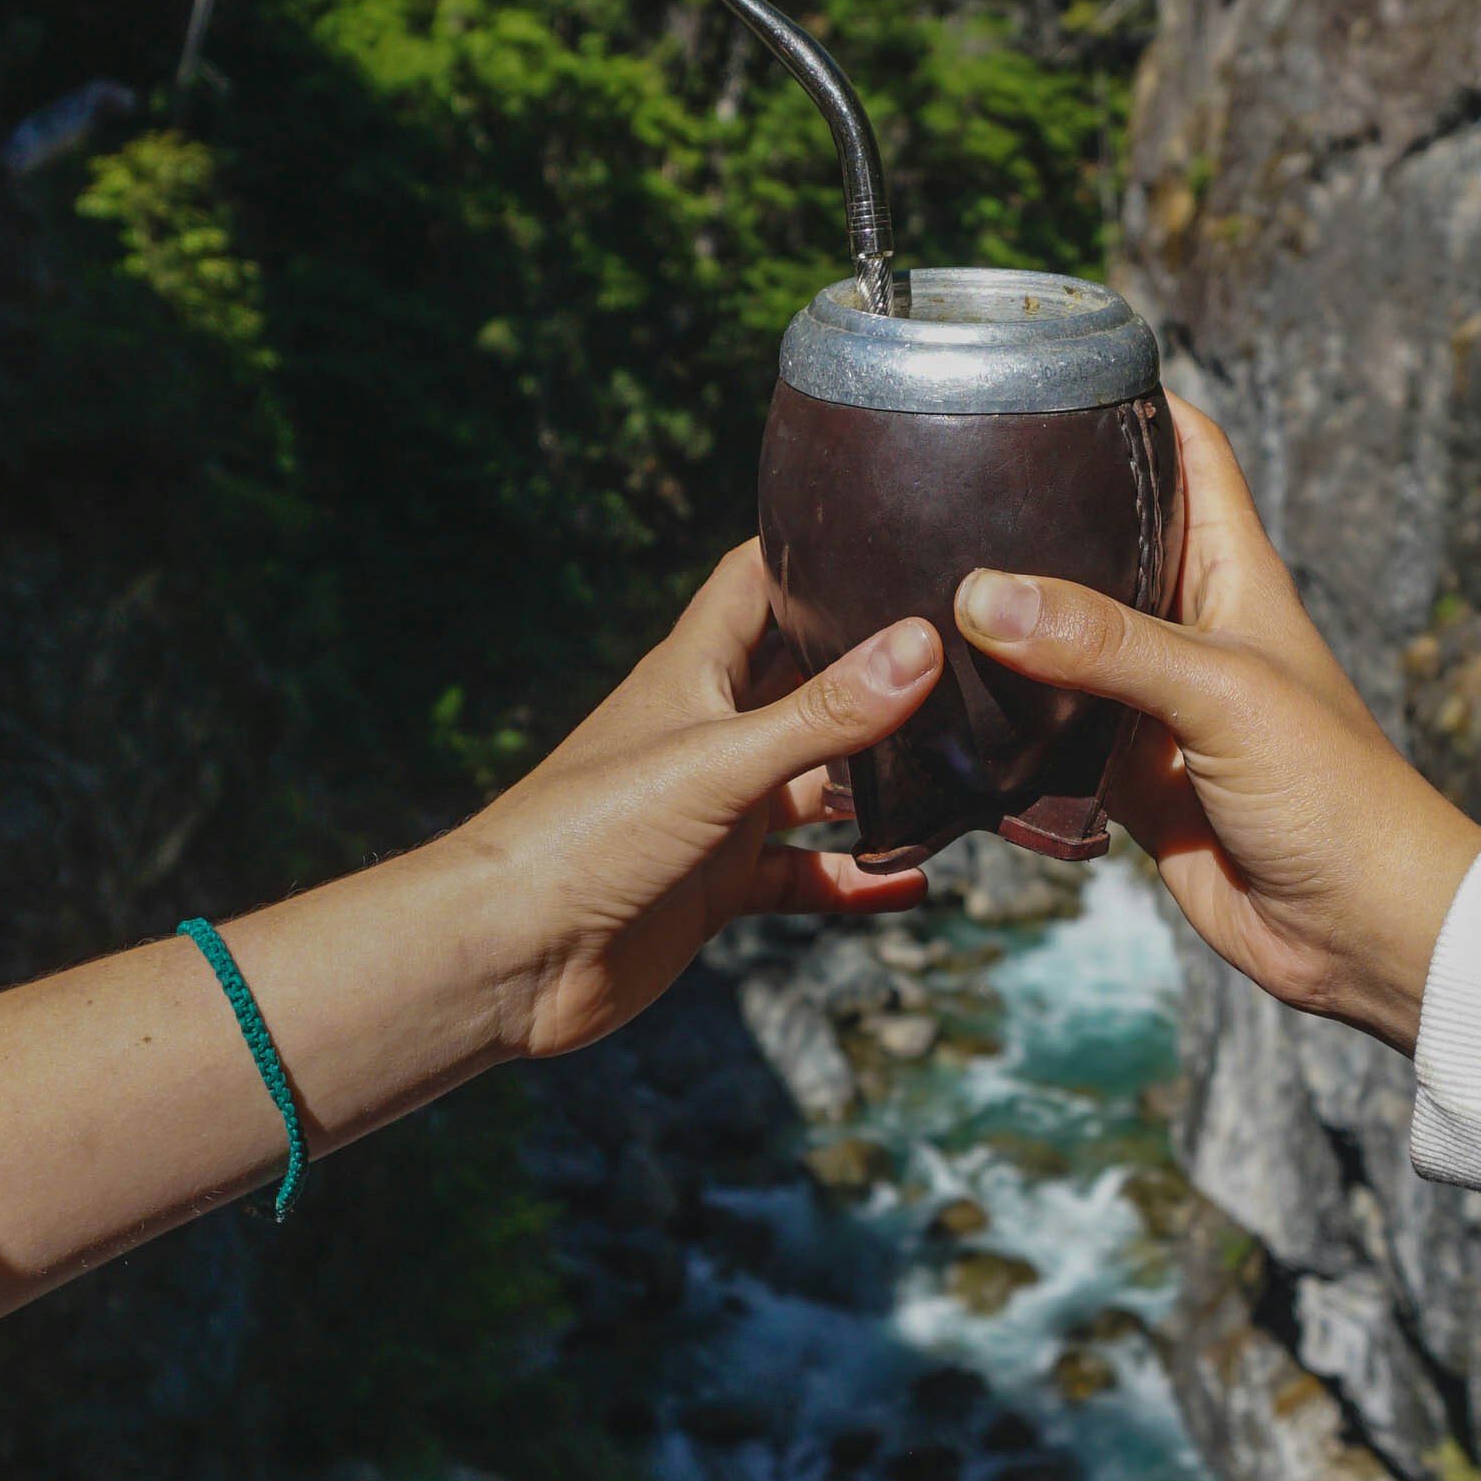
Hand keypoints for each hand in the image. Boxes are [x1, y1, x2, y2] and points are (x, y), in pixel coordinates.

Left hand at [435, 542, 942, 1062]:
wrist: (510, 954)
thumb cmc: (589, 833)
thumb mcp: (720, 762)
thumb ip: (824, 713)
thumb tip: (921, 644)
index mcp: (695, 672)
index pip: (757, 580)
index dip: (814, 549)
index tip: (893, 526)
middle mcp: (711, 731)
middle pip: (806, 679)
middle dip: (875, 666)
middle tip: (970, 653)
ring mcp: (717, 810)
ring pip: (817, 783)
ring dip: (879, 779)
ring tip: (967, 764)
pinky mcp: (718, 885)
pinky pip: (805, 874)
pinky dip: (856, 878)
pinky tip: (916, 882)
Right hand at [955, 399, 1480, 1052]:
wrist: (1360, 932)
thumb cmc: (1332, 792)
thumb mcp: (1220, 695)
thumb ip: (1104, 642)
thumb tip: (982, 595)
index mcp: (1233, 574)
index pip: (1189, 452)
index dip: (1132, 402)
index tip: (1048, 365)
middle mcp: (1189, 628)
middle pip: (1103, 542)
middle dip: (1033, 512)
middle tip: (936, 476)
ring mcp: (1152, 705)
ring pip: (1061, 643)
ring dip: (1002, 628)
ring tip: (906, 583)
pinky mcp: (1125, 778)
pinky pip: (1047, 736)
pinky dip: (1001, 725)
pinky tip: (937, 704)